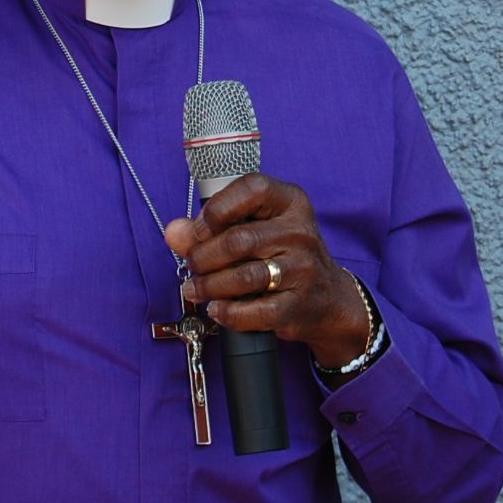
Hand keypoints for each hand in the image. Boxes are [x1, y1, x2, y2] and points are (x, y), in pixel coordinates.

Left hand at [163, 173, 369, 368]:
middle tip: (192, 265)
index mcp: (291, 202)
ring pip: (244, 276)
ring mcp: (303, 269)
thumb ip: (210, 227)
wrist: (328, 299)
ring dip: (210, 286)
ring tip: (195, 289)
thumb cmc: (282, 255)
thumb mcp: (254, 230)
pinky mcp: (299, 304)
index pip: (253, 189)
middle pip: (239, 240)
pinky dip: (228, 313)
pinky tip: (216, 309)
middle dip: (204, 256)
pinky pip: (256, 311)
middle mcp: (301, 232)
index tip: (200, 229)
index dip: (218, 208)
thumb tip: (173, 232)